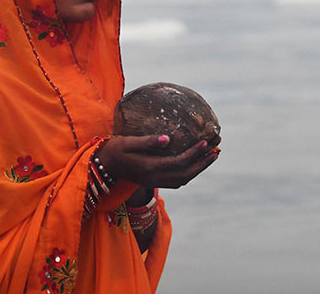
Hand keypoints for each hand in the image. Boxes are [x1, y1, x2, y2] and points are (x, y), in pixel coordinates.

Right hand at [96, 135, 219, 189]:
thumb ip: (147, 141)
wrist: (102, 167)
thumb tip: (168, 139)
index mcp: (148, 168)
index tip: (206, 142)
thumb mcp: (127, 142)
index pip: (178, 163)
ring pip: (183, 179)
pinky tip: (196, 162)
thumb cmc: (113, 150)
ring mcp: (154, 182)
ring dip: (199, 168)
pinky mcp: (154, 181)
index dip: (194, 154)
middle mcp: (154, 178)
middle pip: (186, 174)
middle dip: (203, 163)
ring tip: (212, 155)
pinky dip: (190, 171)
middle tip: (217, 150)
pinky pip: (178, 180)